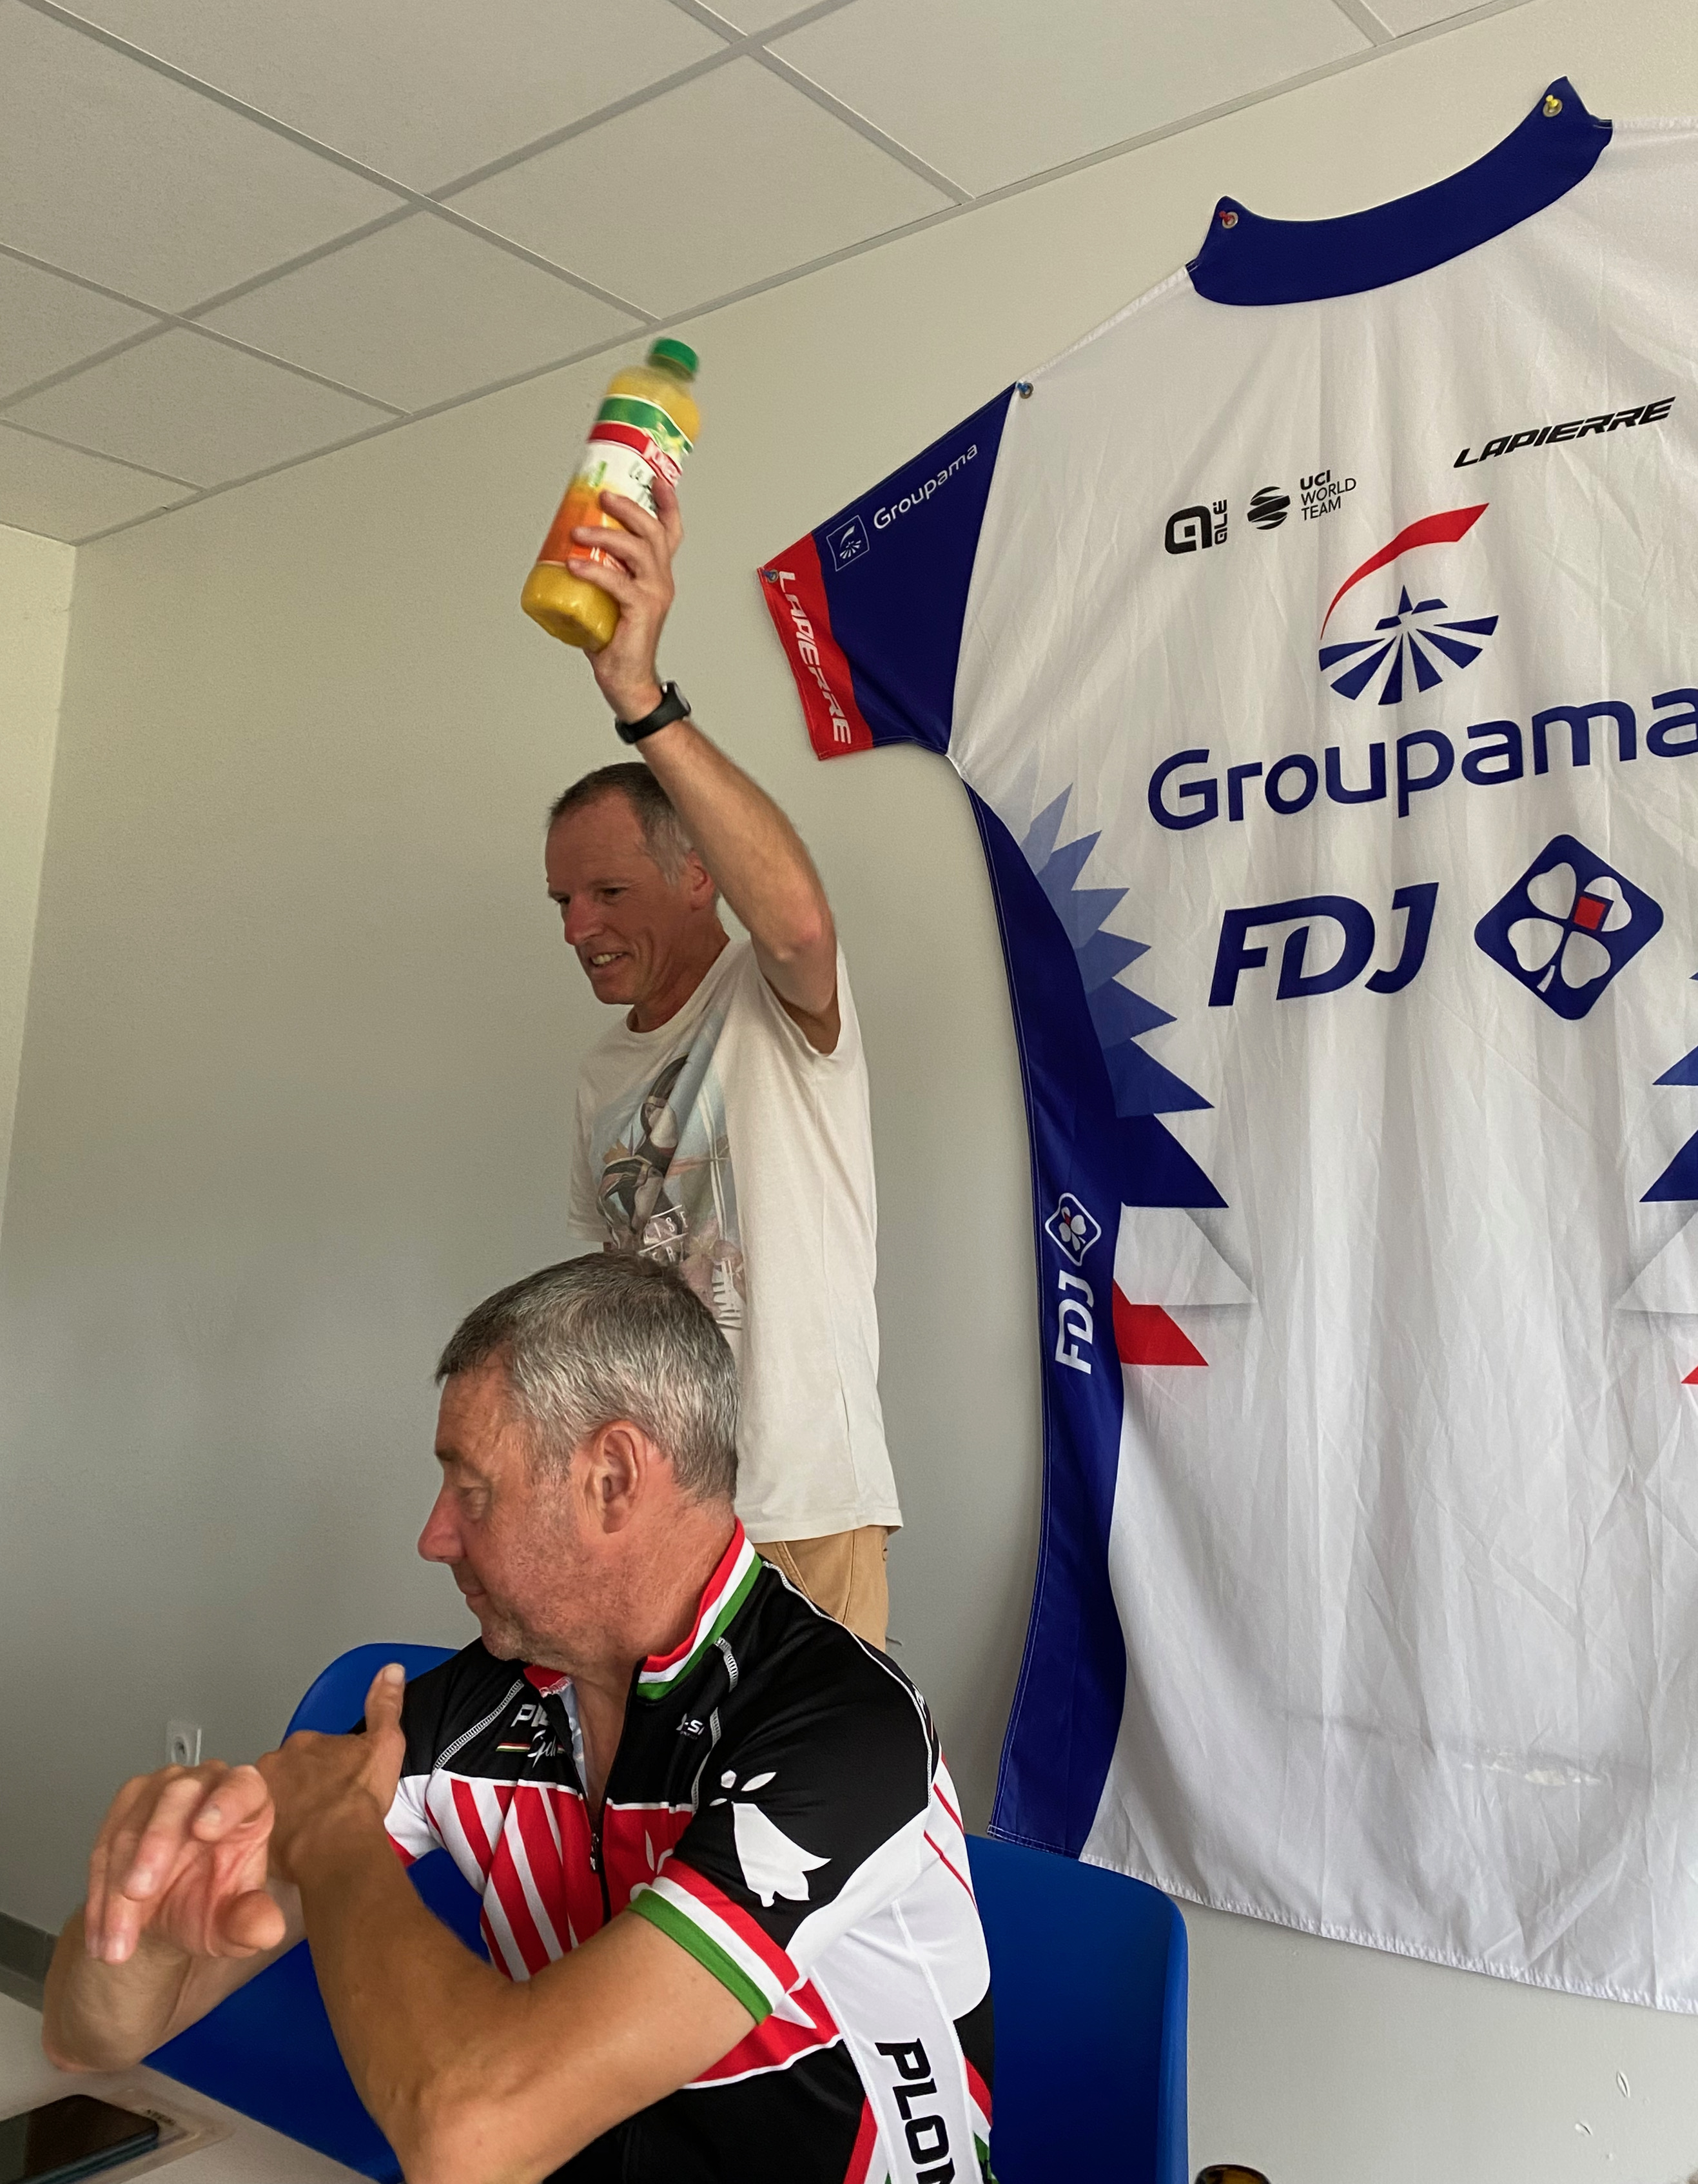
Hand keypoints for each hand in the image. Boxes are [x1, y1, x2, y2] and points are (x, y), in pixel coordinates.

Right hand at [85, 1760, 283, 1968]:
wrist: (169, 1910)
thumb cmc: (212, 1901)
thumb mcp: (235, 1923)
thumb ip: (251, 1923)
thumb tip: (267, 1929)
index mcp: (247, 1800)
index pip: (243, 1787)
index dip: (225, 1802)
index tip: (204, 1829)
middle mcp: (204, 1785)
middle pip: (176, 1800)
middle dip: (153, 1848)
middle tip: (138, 1893)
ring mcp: (160, 1791)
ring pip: (131, 1831)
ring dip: (116, 1890)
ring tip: (118, 1943)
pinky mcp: (125, 1808)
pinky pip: (103, 1850)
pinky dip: (99, 1897)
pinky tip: (102, 1935)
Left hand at [258, 1663, 406, 1884]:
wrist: (338, 1844)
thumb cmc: (357, 1800)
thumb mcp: (385, 1743)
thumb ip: (386, 1704)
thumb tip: (392, 1671)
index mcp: (303, 1743)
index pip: (310, 1749)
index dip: (326, 1768)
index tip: (339, 1785)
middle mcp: (275, 1765)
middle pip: (287, 1773)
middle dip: (301, 1787)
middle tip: (324, 1808)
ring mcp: (260, 1798)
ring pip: (273, 1801)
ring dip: (288, 1811)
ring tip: (310, 1832)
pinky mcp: (251, 1831)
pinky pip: (263, 1831)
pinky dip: (277, 1837)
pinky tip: (295, 1849)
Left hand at [567, 472, 682, 721]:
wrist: (628, 681)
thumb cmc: (618, 643)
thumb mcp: (608, 597)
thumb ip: (598, 572)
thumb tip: (566, 550)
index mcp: (656, 575)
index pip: (669, 531)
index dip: (666, 503)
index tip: (655, 478)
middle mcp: (660, 580)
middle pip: (654, 532)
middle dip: (630, 508)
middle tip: (604, 496)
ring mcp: (653, 595)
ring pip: (638, 551)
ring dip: (607, 535)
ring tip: (579, 530)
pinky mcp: (641, 611)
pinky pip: (618, 582)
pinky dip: (594, 570)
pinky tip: (575, 564)